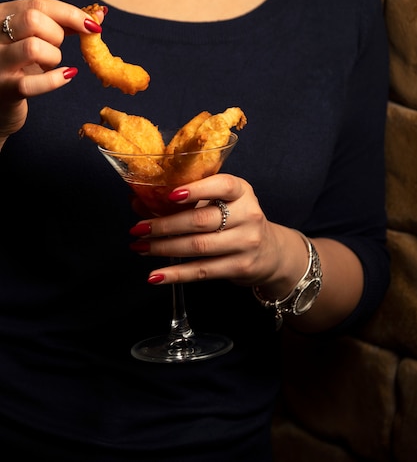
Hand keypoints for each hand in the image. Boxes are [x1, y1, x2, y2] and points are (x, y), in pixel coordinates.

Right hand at [0, 0, 102, 144]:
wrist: (0, 98)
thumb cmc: (22, 63)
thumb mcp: (35, 36)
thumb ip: (63, 23)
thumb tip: (98, 14)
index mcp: (1, 15)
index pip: (39, 4)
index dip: (71, 14)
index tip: (92, 25)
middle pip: (33, 20)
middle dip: (57, 35)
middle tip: (55, 47)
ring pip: (33, 48)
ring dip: (53, 56)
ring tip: (49, 63)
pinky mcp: (5, 89)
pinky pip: (34, 83)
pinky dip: (56, 79)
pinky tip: (65, 76)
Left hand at [129, 173, 287, 287]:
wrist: (270, 252)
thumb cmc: (235, 220)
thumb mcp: (219, 202)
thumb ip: (183, 199)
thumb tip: (137, 201)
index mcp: (241, 191)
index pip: (222, 185)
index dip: (196, 190)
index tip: (170, 195)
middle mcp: (248, 214)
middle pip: (201, 220)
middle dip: (165, 225)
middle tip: (138, 229)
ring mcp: (246, 242)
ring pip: (199, 246)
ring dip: (164, 248)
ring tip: (140, 248)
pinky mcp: (241, 267)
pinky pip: (203, 271)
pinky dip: (176, 274)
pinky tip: (156, 276)